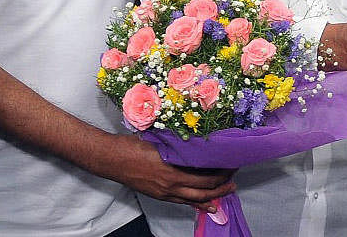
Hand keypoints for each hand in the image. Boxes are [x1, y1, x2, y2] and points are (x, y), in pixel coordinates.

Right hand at [99, 135, 234, 208]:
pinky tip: (207, 205)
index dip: (223, 173)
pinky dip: (197, 203)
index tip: (233, 163)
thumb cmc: (134, 146)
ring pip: (194, 199)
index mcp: (173, 172)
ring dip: (213, 197)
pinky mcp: (158, 195)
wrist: (112, 159)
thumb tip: (201, 141)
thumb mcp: (162, 142)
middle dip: (223, 186)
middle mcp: (170, 186)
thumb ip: (181, 145)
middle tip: (234, 179)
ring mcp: (164, 193)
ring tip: (227, 192)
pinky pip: (182, 202)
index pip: (207, 177)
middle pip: (204, 190)